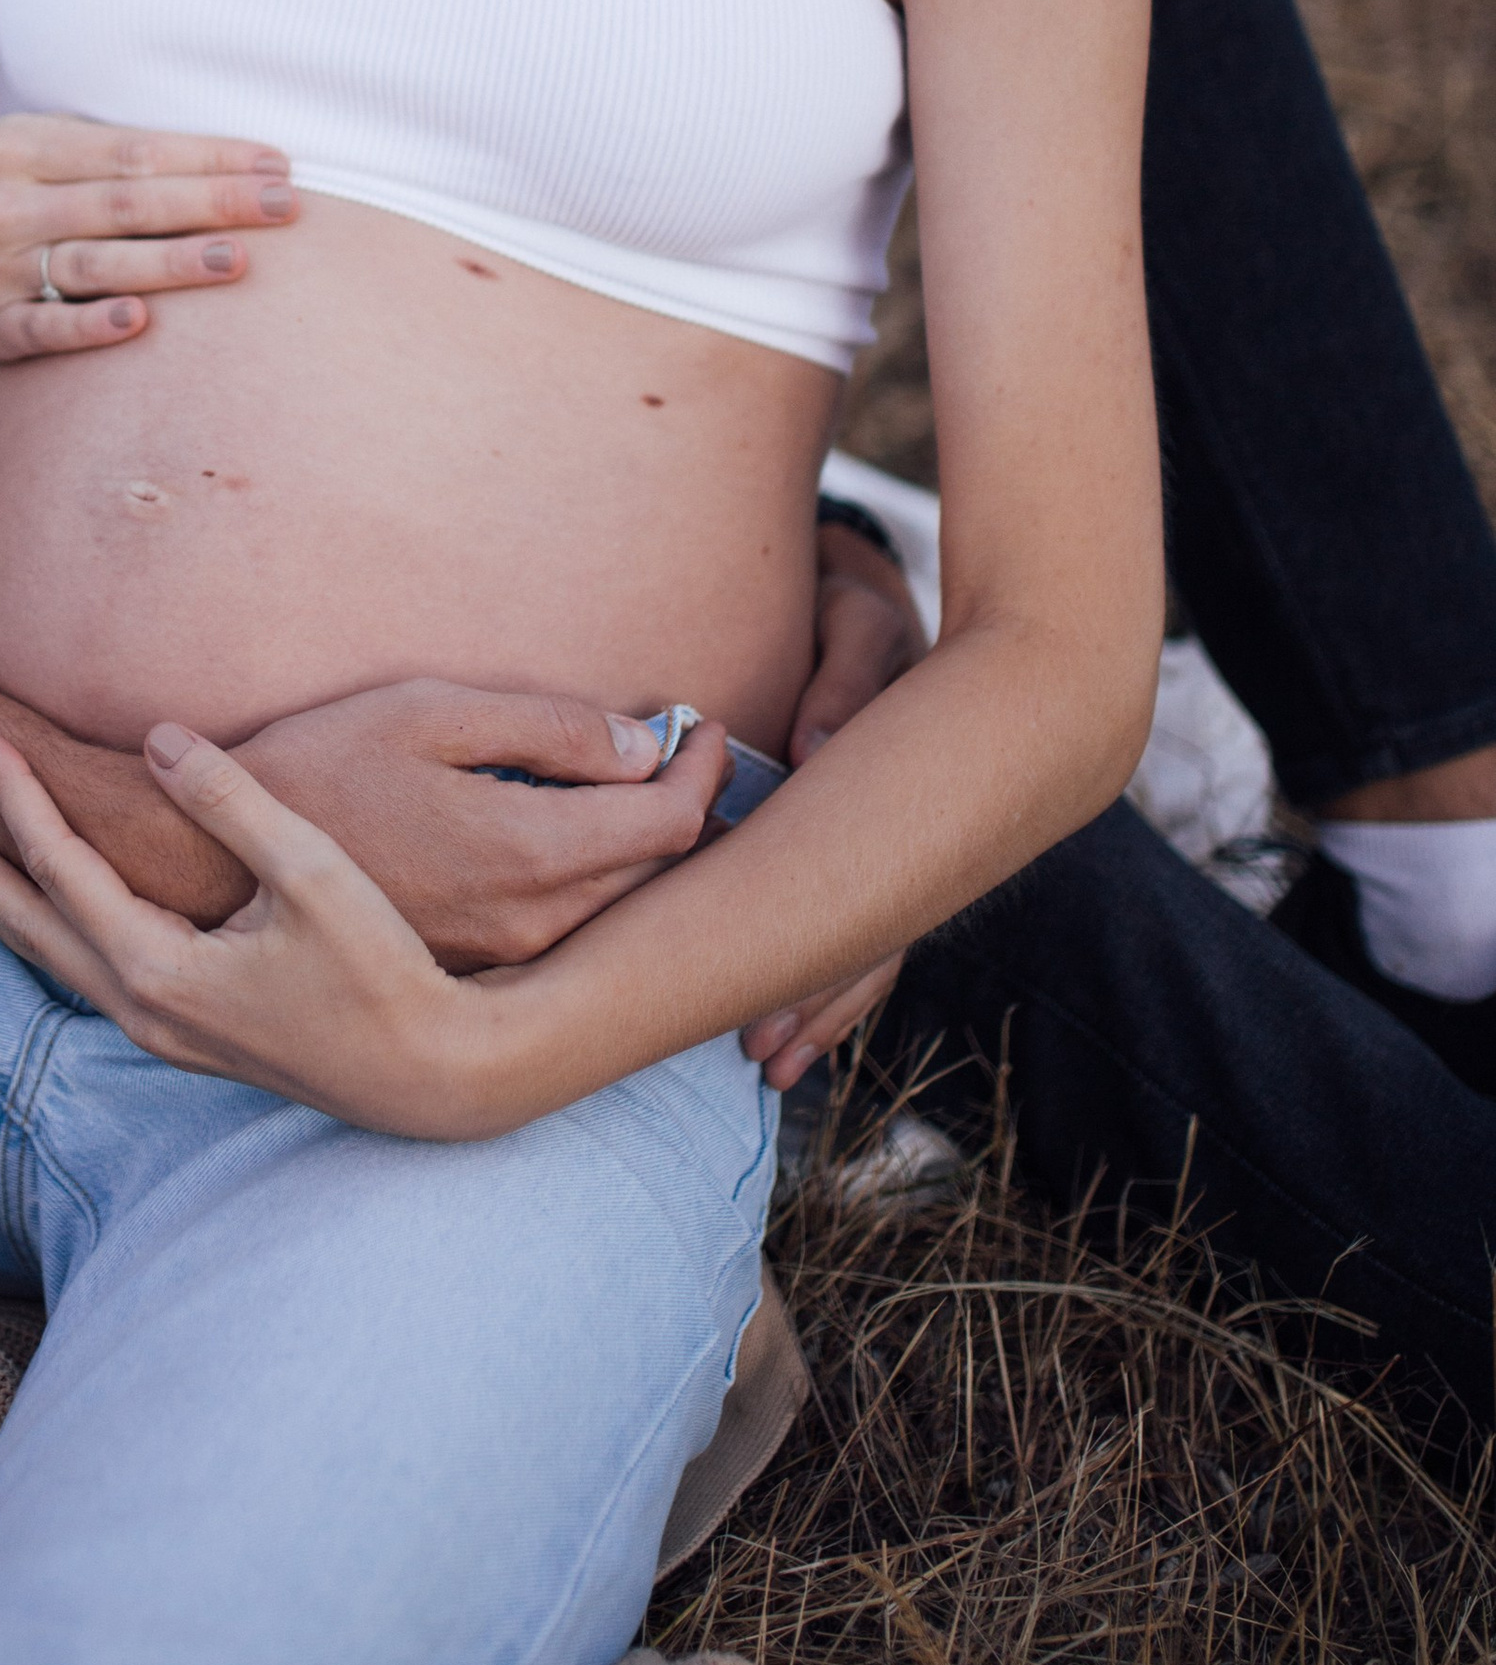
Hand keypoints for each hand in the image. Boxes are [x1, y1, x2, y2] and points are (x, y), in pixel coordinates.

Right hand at [0, 114, 297, 364]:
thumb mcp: (23, 142)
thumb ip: (100, 151)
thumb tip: (213, 160)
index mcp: (25, 144)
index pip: (137, 151)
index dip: (210, 156)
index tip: (277, 165)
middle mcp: (7, 200)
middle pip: (129, 202)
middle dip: (215, 203)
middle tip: (287, 208)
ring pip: (97, 262)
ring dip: (172, 263)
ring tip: (238, 261)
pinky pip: (41, 328)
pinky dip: (88, 326)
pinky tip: (138, 324)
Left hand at [0, 725, 512, 1137]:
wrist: (430, 1075)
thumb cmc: (383, 969)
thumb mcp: (310, 871)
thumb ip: (227, 802)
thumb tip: (154, 737)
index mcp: (159, 969)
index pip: (62, 868)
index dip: (18, 798)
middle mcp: (146, 1009)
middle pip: (34, 925)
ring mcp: (166, 1032)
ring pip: (59, 961)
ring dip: (7, 914)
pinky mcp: (193, 1038)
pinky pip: (94, 979)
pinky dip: (56, 943)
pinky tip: (57, 931)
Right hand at [237, 680, 727, 969]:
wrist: (225, 862)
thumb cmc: (324, 766)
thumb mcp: (430, 711)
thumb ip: (548, 727)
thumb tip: (639, 745)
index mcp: (529, 849)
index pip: (669, 820)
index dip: (702, 767)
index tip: (700, 725)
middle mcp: (532, 918)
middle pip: (659, 873)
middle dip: (688, 807)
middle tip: (686, 752)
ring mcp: (506, 953)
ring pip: (619, 908)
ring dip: (647, 851)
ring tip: (642, 790)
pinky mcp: (478, 966)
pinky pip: (570, 930)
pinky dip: (600, 884)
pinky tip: (581, 841)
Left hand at [738, 523, 925, 1086]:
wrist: (876, 601)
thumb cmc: (849, 612)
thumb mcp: (856, 621)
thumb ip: (844, 674)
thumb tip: (813, 746)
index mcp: (897, 785)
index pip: (863, 889)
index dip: (819, 959)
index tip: (767, 1010)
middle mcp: (904, 829)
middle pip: (863, 935)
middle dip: (812, 999)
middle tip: (761, 1057)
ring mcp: (899, 842)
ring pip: (864, 939)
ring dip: (821, 1000)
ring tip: (774, 1064)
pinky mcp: (883, 842)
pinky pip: (865, 920)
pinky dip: (835, 972)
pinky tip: (803, 1027)